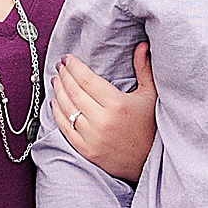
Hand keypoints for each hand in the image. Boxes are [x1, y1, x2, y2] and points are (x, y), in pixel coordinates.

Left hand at [52, 43, 156, 181]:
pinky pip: (65, 128)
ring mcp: (92, 137)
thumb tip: (142, 46)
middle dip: (64, 76)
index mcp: (117, 104)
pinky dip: (57, 114)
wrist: (150, 162)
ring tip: (56, 80)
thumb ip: (144, 69)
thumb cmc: (151, 126)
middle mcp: (102, 120)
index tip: (67, 59)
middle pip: (74, 92)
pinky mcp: (86, 150)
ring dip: (58, 92)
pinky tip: (55, 103)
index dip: (74, 67)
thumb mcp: (151, 96)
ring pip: (67, 108)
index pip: (86, 79)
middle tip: (60, 66)